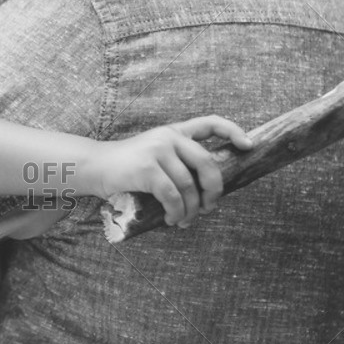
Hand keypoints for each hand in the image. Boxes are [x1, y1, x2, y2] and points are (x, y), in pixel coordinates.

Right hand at [79, 117, 253, 227]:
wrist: (94, 166)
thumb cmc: (127, 169)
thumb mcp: (155, 156)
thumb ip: (178, 163)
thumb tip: (207, 192)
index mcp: (174, 132)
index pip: (210, 123)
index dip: (233, 131)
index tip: (248, 145)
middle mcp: (169, 137)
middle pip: (207, 164)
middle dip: (214, 191)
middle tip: (209, 208)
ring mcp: (157, 150)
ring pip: (189, 186)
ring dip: (191, 210)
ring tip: (183, 221)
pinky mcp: (147, 168)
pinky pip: (172, 196)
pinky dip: (176, 212)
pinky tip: (171, 219)